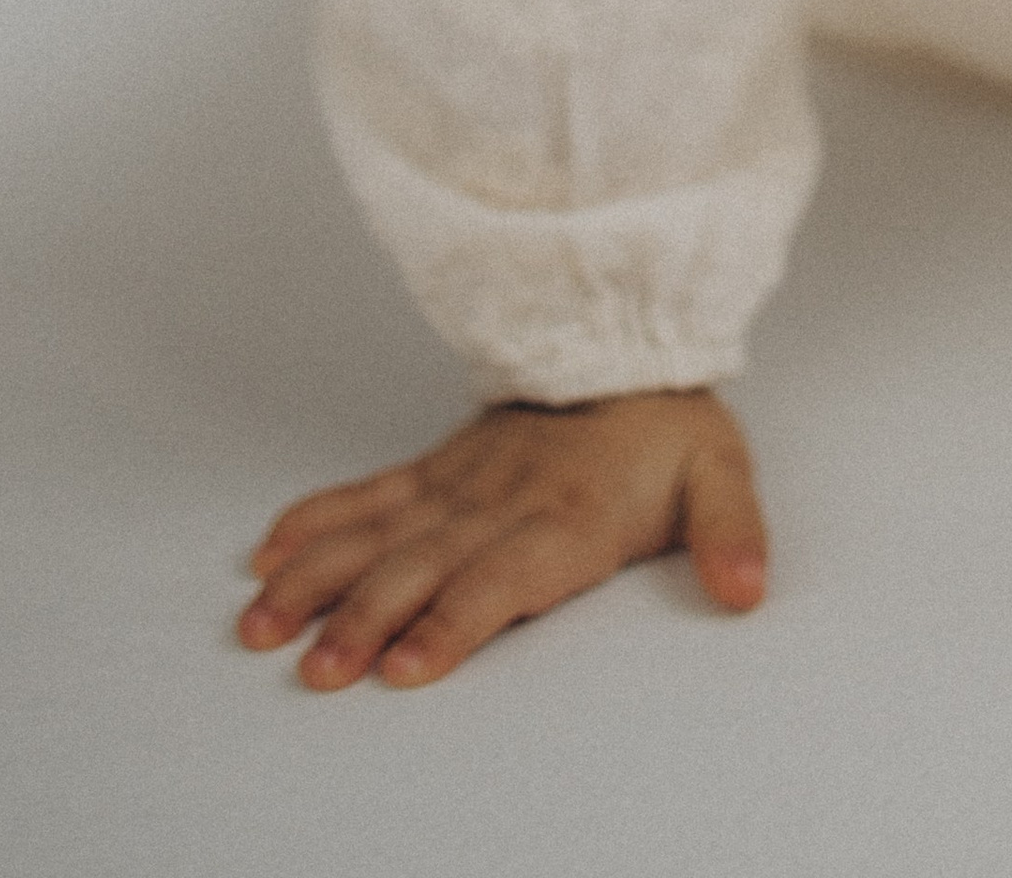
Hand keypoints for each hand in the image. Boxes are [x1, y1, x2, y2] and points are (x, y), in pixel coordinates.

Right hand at [239, 390, 768, 683]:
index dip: (454, 620)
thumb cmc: (668, 429)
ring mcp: (459, 481)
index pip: (503, 576)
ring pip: (378, 532)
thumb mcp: (721, 475)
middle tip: (316, 670)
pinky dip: (316, 520)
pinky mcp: (436, 467)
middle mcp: (501, 500)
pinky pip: (367, 493)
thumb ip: (731, 533)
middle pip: (423, 565)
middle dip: (365, 619)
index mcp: (568, 513)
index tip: (406, 664)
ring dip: (319, 577)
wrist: (628, 340)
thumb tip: (748, 589)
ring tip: (263, 623)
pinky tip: (268, 554)